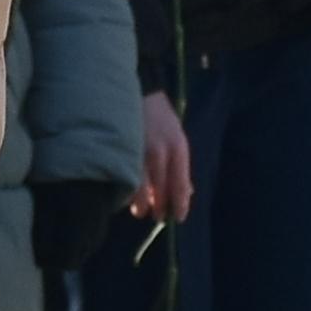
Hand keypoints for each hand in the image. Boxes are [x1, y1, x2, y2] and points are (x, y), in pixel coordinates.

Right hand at [128, 93, 196, 221]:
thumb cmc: (162, 119)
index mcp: (178, 149)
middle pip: (161, 190)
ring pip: (140, 188)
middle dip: (160, 208)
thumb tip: (187, 193)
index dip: (180, 205)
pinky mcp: (123, 150)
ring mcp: (139, 152)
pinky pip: (125, 177)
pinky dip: (128, 190)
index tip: (179, 217)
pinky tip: (127, 194)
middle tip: (158, 217)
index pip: (180, 185)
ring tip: (142, 211)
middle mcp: (160, 152)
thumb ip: (181, 166)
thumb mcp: (178, 139)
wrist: (141, 93)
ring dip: (142, 204)